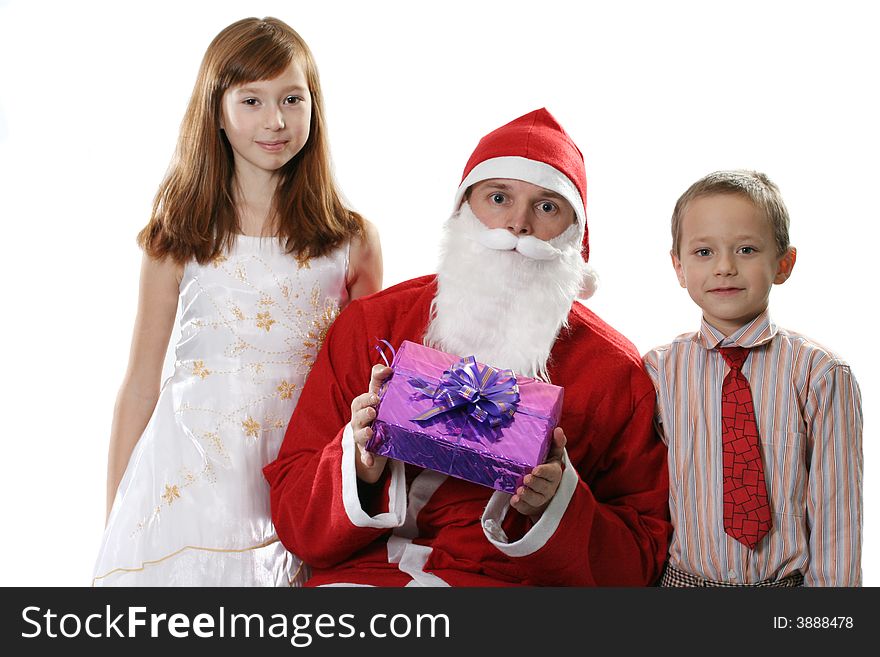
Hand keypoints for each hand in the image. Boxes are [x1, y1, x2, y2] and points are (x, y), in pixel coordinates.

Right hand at [350, 363, 392, 482]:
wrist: (375, 442)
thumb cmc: (379, 414)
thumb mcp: (379, 397)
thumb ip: (381, 380)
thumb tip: (389, 368)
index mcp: (363, 406)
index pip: (361, 399)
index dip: (368, 394)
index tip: (378, 391)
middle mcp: (360, 420)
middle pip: (358, 414)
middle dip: (365, 411)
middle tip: (374, 410)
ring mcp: (362, 436)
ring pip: (360, 434)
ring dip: (364, 433)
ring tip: (371, 432)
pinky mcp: (367, 451)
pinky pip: (365, 455)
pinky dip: (366, 458)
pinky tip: (370, 461)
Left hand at [510, 427, 566, 520]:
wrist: (542, 491)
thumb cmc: (546, 470)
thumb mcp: (552, 456)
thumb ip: (556, 444)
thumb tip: (558, 430)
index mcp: (554, 473)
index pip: (552, 473)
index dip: (544, 472)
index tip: (536, 469)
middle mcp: (548, 487)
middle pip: (542, 487)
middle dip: (534, 483)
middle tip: (526, 478)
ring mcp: (539, 498)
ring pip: (534, 499)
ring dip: (526, 495)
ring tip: (519, 490)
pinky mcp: (529, 506)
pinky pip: (525, 507)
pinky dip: (520, 504)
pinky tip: (514, 500)